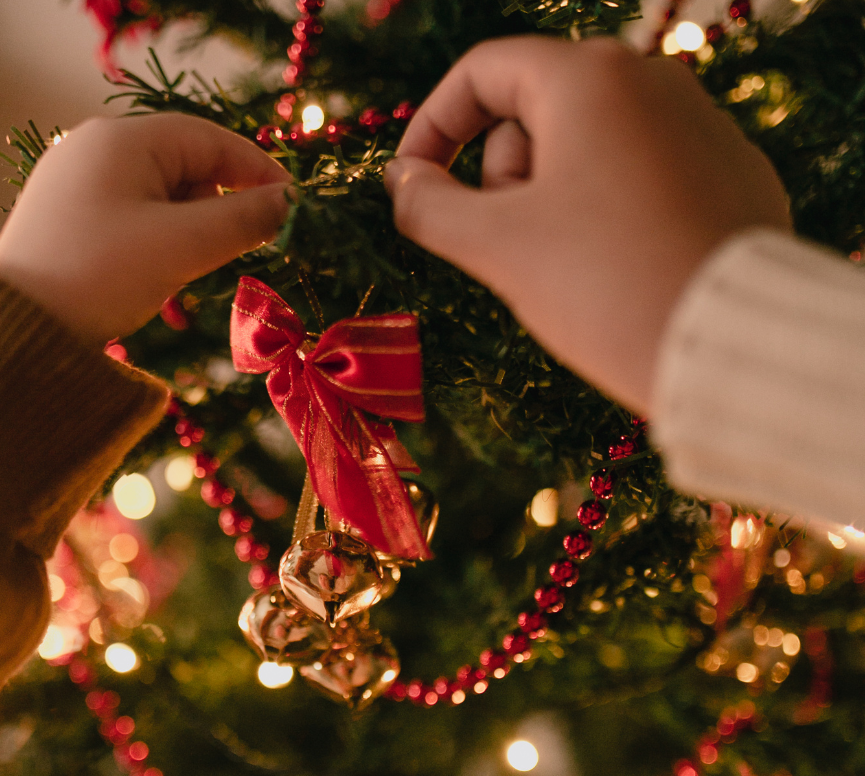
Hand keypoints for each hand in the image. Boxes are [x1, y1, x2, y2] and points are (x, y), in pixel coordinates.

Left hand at [0, 114, 290, 343]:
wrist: (18, 330)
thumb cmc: (102, 276)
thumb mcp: (183, 246)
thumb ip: (244, 220)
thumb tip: (291, 204)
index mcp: (122, 139)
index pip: (211, 139)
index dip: (258, 171)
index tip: (294, 207)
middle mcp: (94, 149)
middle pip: (185, 167)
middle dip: (221, 209)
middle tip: (247, 250)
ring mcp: (75, 183)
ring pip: (160, 198)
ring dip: (191, 235)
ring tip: (195, 277)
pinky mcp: (66, 219)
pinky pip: (131, 219)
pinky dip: (160, 245)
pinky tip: (163, 285)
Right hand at [385, 36, 790, 413]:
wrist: (729, 345)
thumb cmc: (601, 285)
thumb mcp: (497, 247)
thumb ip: (429, 206)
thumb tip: (403, 182)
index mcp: (590, 79)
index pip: (483, 71)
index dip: (432, 127)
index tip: (413, 186)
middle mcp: (653, 81)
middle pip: (536, 110)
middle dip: (502, 178)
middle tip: (510, 247)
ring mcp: (702, 125)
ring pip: (589, 148)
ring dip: (552, 202)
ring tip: (569, 269)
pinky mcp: (731, 175)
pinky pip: (641, 178)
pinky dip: (608, 215)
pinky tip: (618, 271)